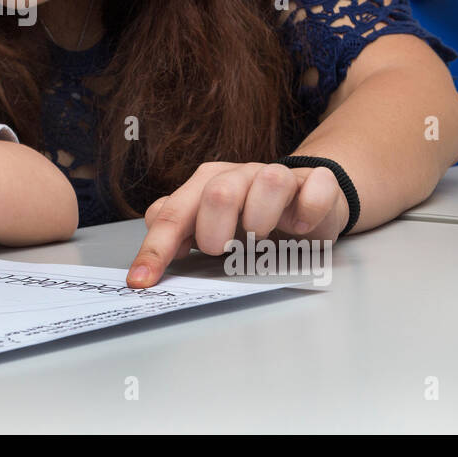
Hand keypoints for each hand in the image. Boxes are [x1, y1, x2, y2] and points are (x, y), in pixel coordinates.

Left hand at [125, 161, 347, 287]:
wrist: (306, 196)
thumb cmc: (252, 216)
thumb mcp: (211, 226)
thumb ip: (179, 234)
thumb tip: (149, 256)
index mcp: (204, 185)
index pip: (171, 215)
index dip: (156, 249)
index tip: (142, 281)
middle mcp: (238, 175)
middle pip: (217, 194)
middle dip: (215, 232)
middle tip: (223, 250)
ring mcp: (278, 175)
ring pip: (269, 182)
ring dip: (263, 218)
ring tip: (262, 236)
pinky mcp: (315, 181)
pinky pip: (314, 188)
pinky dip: (308, 212)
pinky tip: (300, 227)